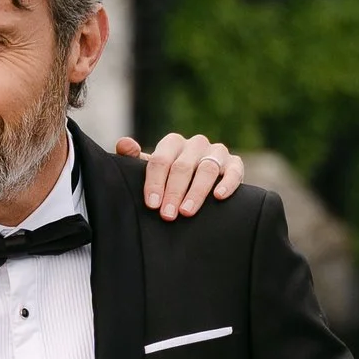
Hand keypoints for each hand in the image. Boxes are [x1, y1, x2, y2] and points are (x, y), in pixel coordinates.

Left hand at [118, 131, 245, 218]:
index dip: (155, 183)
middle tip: (167, 215)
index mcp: (173, 143)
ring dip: (196, 192)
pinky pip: (234, 171)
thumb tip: (124, 144)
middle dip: (173, 192)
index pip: (161, 160)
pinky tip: (219, 197)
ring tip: (187, 212)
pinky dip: (227, 183)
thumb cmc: (169, 178)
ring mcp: (216, 152)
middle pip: (182, 167)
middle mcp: (195, 144)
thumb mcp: (151, 171)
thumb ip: (134, 159)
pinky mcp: (235, 163)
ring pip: (207, 169)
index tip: (152, 204)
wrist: (198, 184)